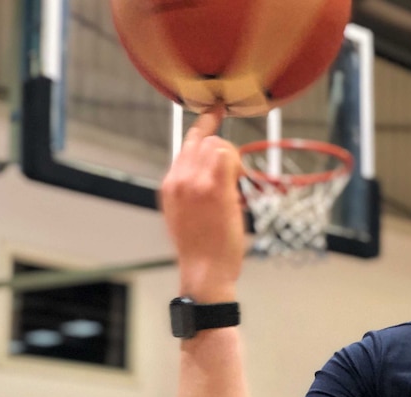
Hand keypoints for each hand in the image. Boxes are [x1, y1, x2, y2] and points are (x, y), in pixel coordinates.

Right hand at [160, 108, 245, 301]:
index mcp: (170, 185)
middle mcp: (178, 179)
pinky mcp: (213, 188)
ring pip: (216, 144)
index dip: (204, 125)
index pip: (186, 144)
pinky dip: (237, 164)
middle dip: (225, 150)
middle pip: (204, 140)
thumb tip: (211, 176)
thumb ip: (192, 191)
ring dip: (233, 159)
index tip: (215, 110)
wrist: (204, 272)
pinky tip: (240, 184)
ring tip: (236, 186)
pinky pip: (227, 156)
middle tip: (236, 173)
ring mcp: (194, 182)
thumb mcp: (185, 216)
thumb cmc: (201, 250)